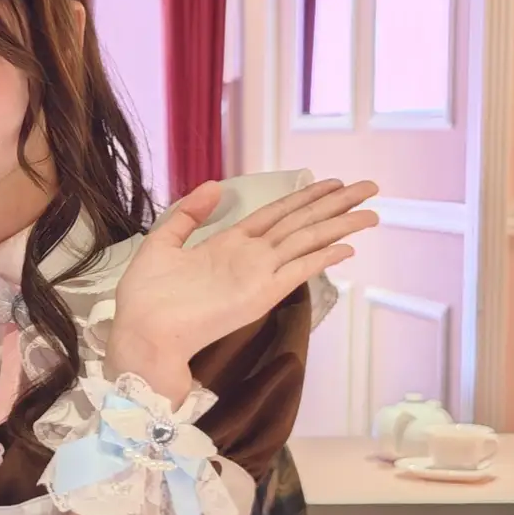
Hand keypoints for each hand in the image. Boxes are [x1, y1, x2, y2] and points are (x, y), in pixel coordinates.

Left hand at [109, 177, 378, 376]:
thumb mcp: (161, 243)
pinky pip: (297, 271)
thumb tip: (215, 185)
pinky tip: (346, 248)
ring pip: (306, 242)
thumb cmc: (146, 295)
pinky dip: (321, 258)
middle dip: (335, 205)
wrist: (141, 331)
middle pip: (300, 223)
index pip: (275, 214)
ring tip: (371, 212)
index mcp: (227, 244)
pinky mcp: (260, 295)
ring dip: (339, 226)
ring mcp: (257, 276)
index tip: (331, 183)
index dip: (304, 197)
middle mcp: (249, 257)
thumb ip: (188, 214)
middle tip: (370, 187)